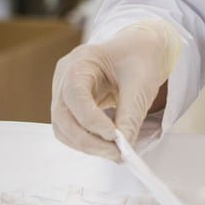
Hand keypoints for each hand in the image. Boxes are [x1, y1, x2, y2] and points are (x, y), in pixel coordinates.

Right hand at [51, 19, 181, 161]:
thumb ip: (130, 115)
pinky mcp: (68, 105)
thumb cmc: (140, 58)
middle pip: (63, 115)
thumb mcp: (141, 83)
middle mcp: (64, 75)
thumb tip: (124, 147)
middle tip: (117, 154)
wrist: (140, 50)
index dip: (91, 120)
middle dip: (89, 140)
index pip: (75, 94)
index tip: (115, 137)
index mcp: (81, 60)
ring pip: (63, 127)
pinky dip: (85, 141)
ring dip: (86, 145)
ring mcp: (63, 90)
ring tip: (114, 152)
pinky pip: (69, 129)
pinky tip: (105, 145)